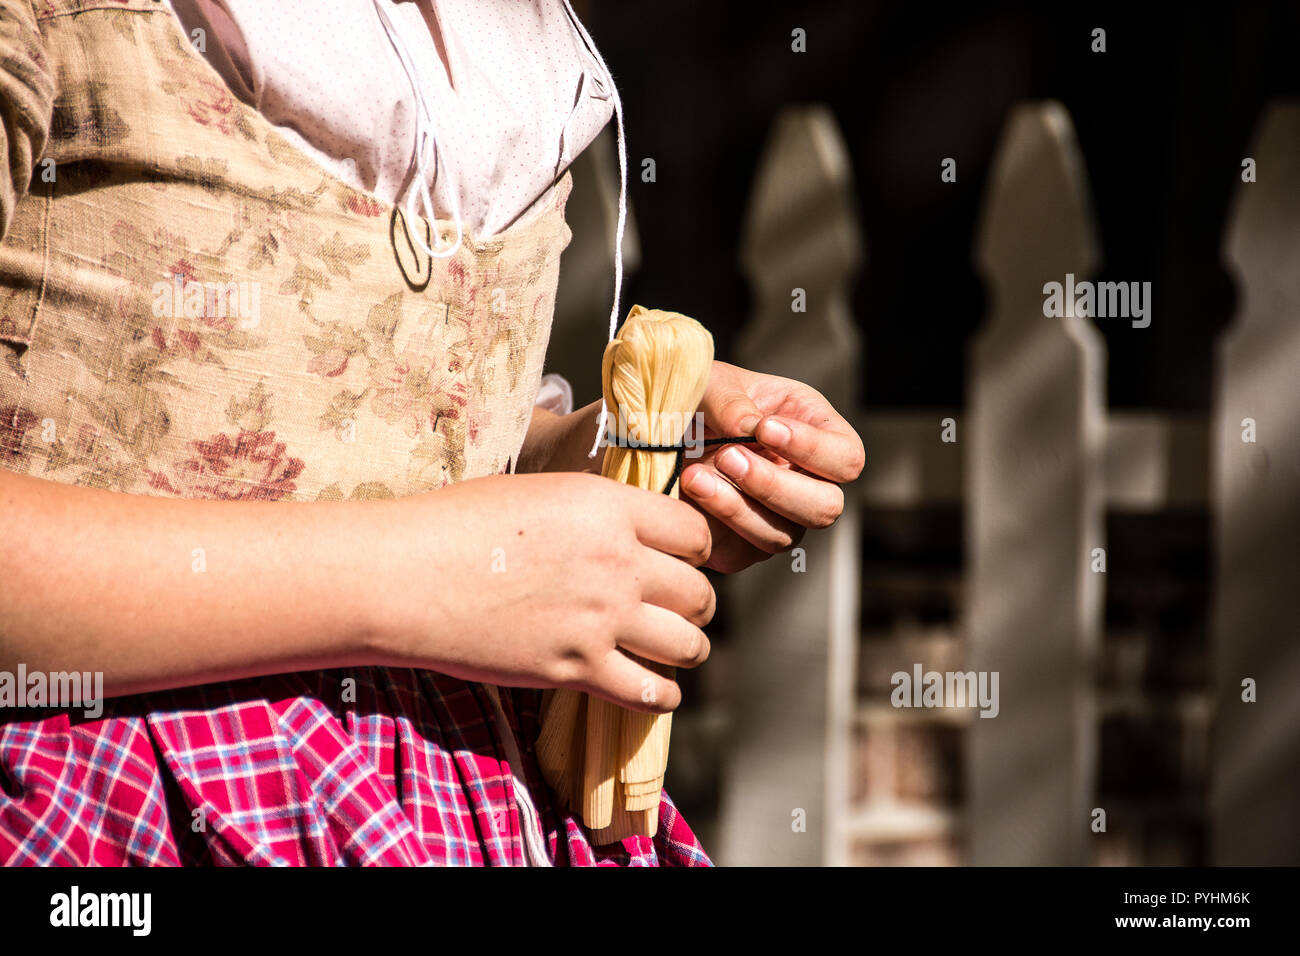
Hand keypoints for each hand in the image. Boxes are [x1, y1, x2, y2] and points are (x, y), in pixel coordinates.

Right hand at [381, 472, 713, 712]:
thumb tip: (628, 526)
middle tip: (679, 607)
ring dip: (687, 647)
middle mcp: (616, 562)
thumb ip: (595, 510)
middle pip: (700, 592)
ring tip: (672, 647)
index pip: (695, 534)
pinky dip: (660, 694)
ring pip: (690, 644)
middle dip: (695, 601)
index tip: (681, 560)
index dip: (694, 549)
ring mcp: (599, 620)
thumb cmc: (457, 524)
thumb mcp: (540, 492)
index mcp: (608, 507)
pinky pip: (652, 693)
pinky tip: (651, 686)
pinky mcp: (576, 669)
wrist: (404, 575)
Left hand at [680, 361, 864, 572]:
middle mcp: (805, 483)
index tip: (765, 429)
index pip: (846, 457)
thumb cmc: (701, 401)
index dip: (813, 449)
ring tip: (696, 475)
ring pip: (783, 535)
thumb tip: (749, 427)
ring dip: (739, 507)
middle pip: (826, 507)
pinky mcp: (742, 546)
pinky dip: (716, 523)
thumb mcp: (712, 384)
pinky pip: (743, 551)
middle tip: (727, 456)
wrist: (659, 434)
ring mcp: (778, 519)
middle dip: (774, 484)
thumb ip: (731, 400)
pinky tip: (691, 493)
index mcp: (815, 433)